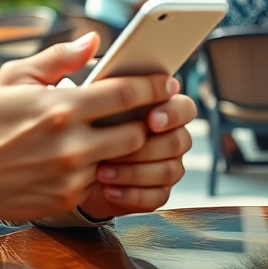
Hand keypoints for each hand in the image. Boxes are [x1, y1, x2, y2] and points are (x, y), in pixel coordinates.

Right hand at [0, 33, 180, 224]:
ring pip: (123, 160)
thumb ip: (58, 57)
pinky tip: (93, 156)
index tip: (166, 80)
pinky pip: (102, 181)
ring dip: (126, 147)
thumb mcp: (14, 77)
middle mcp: (70, 143)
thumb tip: (94, 40)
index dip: (152, 85)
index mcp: (61, 106)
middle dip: (145, 120)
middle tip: (147, 110)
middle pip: (135, 132)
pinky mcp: (68, 197)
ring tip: (121, 132)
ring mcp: (71, 174)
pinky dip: (103, 168)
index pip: (124, 93)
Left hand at [76, 93, 195, 219]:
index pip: (185, 108)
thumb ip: (107, 90)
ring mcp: (169, 167)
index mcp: (164, 110)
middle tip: (112, 149)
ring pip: (167, 171)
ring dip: (132, 172)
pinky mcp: (159, 193)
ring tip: (102, 171)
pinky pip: (156, 197)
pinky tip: (108, 189)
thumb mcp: (97, 106)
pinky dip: (130, 194)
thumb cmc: (92, 128)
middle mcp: (173, 138)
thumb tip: (98, 72)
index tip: (151, 120)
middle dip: (144, 148)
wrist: (82, 166)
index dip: (172, 114)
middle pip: (177, 142)